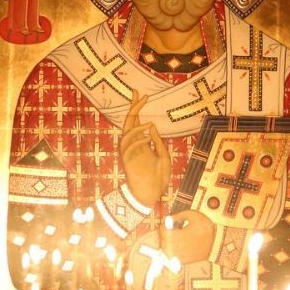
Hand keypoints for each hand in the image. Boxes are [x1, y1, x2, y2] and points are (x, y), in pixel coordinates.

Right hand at [120, 90, 169, 208]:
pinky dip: (137, 140)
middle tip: (138, 94)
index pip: (137, 121)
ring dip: (137, 127)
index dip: (137, 107)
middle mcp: (134, 145)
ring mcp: (129, 153)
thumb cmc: (158, 178)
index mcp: (142, 143)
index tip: (141, 94)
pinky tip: (147, 139)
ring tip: (149, 124)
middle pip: (129, 122)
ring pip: (126, 133)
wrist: (151, 195)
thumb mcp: (163, 156)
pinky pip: (128, 147)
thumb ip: (158, 142)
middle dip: (133, 107)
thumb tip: (152, 126)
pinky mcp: (127, 162)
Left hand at [163, 209, 215, 264]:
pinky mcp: (184, 261)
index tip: (167, 224)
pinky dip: (172, 253)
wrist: (217, 242)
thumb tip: (168, 218)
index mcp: (176, 235)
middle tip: (170, 231)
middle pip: (162, 242)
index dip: (163, 226)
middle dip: (164, 236)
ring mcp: (179, 255)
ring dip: (166, 245)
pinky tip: (178, 247)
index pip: (162, 231)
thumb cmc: (205, 227)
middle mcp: (175, 246)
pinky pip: (172, 259)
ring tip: (173, 240)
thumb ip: (178, 215)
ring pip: (165, 251)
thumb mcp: (193, 215)